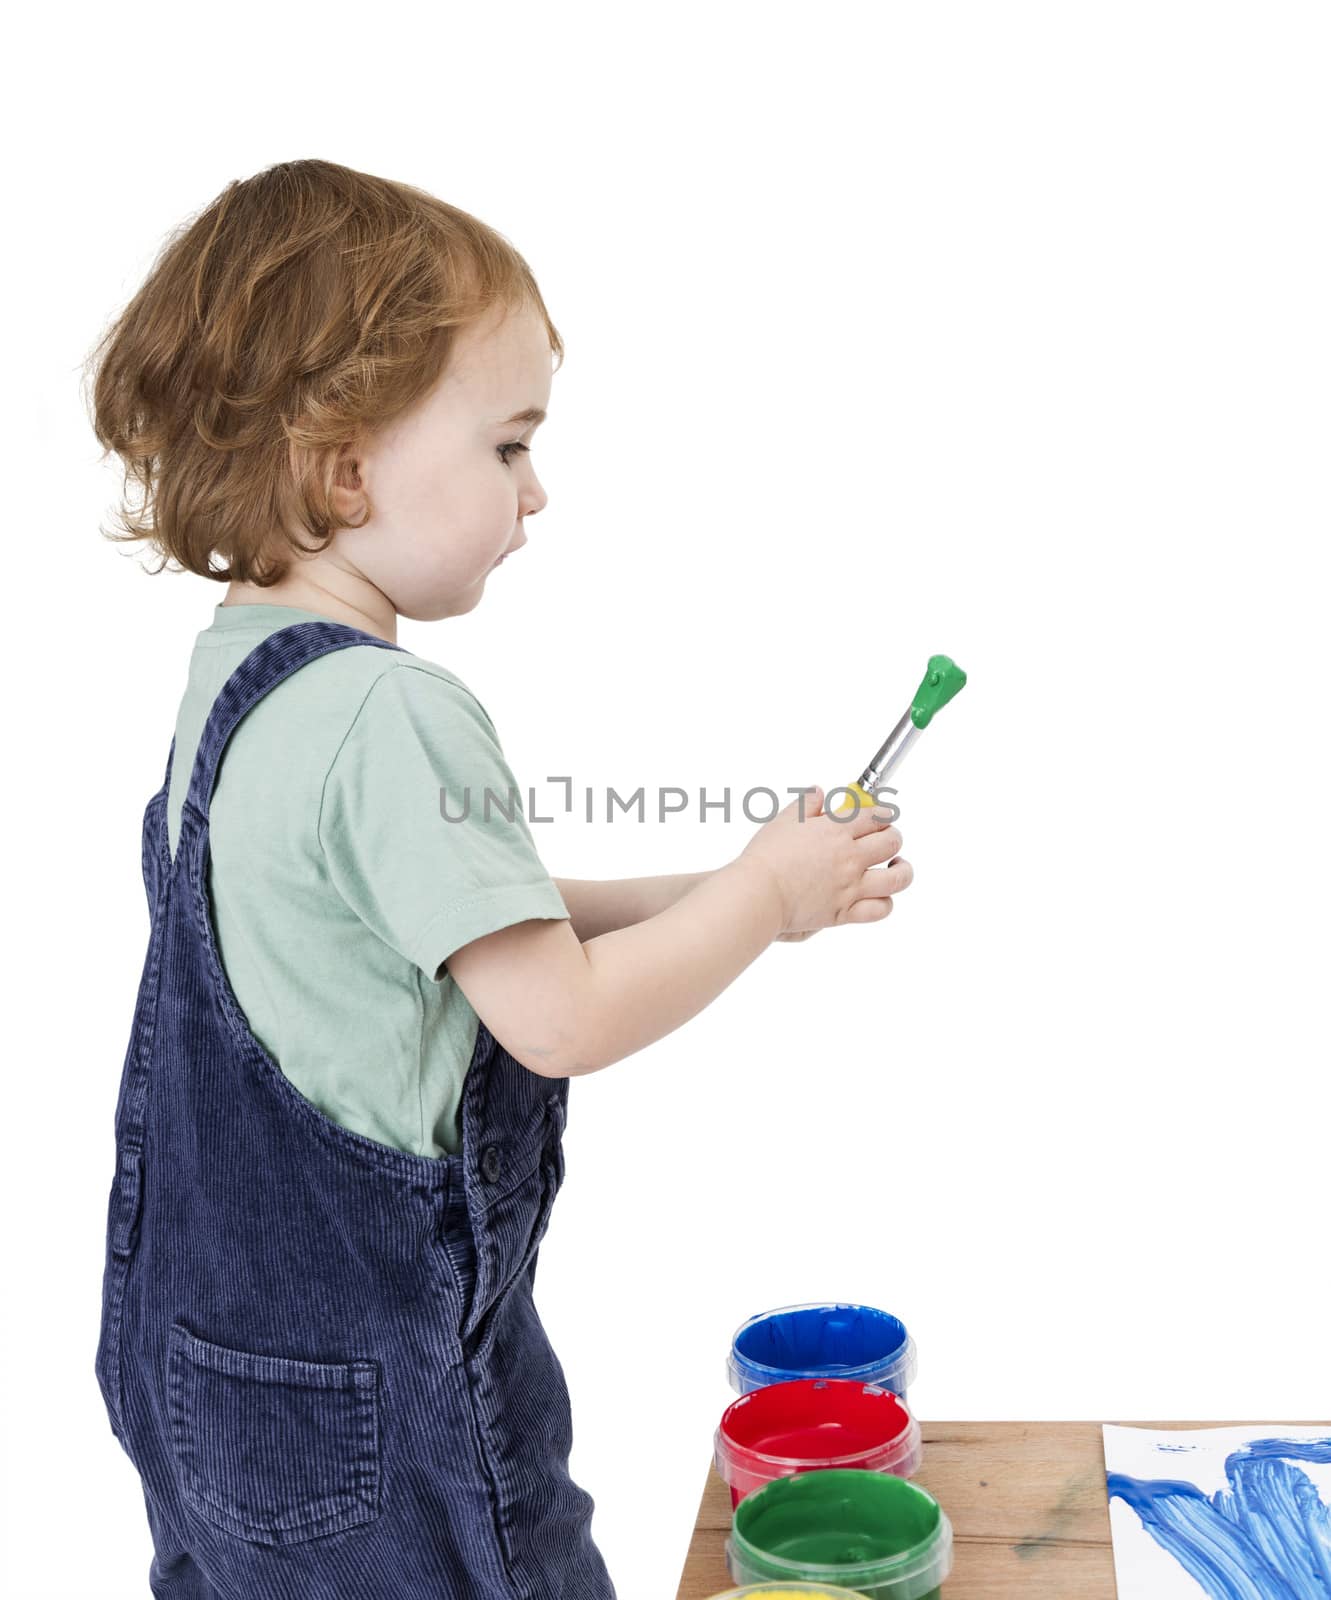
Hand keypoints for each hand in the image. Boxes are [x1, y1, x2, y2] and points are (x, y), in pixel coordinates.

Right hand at [737, 784, 912, 935]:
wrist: (759, 893)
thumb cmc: (766, 858)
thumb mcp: (784, 820)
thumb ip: (806, 804)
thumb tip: (818, 793)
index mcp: (836, 830)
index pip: (875, 815)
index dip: (884, 813)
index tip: (883, 814)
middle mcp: (849, 857)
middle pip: (891, 841)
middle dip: (893, 836)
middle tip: (887, 837)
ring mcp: (851, 886)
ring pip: (897, 877)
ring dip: (903, 869)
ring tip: (898, 866)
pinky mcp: (845, 912)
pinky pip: (880, 909)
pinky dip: (886, 902)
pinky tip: (882, 895)